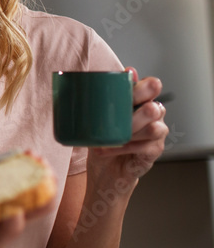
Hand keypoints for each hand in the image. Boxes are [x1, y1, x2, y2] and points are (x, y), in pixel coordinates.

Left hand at [88, 67, 167, 183]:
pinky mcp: (154, 152)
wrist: (105, 168)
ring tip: (111, 136)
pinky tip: (107, 148)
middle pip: (155, 107)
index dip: (144, 86)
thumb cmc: (103, 138)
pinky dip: (123, 147)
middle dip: (136, 111)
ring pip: (154, 128)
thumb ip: (100, 98)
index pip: (152, 87)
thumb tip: (90, 79)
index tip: (129, 81)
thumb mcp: (98, 116)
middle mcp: (154, 115)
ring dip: (131, 131)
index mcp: (142, 101)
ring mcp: (157, 134)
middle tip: (117, 116)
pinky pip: (144, 147)